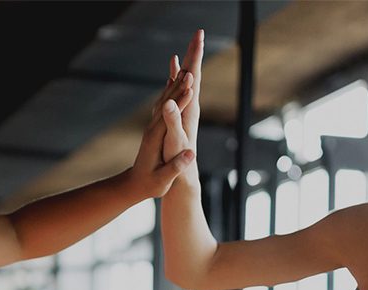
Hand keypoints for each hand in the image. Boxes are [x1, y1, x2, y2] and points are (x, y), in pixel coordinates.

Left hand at [128, 46, 196, 197]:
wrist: (133, 184)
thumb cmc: (149, 185)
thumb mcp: (162, 180)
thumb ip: (175, 167)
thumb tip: (191, 154)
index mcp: (155, 140)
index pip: (169, 117)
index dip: (180, 103)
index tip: (191, 89)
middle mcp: (152, 129)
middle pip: (167, 103)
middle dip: (179, 87)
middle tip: (192, 70)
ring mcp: (152, 127)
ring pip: (165, 101)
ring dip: (176, 86)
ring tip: (188, 70)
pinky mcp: (155, 128)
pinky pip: (163, 106)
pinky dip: (171, 93)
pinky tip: (175, 82)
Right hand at [167, 29, 204, 160]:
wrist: (182, 179)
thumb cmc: (178, 162)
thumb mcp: (174, 141)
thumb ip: (173, 121)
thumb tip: (169, 102)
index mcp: (189, 110)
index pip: (194, 78)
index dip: (195, 58)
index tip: (198, 38)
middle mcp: (189, 109)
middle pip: (194, 75)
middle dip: (195, 54)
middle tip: (198, 32)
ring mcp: (184, 113)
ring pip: (186, 82)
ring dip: (187, 64)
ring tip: (188, 47)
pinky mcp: (178, 118)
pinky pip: (177, 93)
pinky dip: (175, 80)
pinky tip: (174, 74)